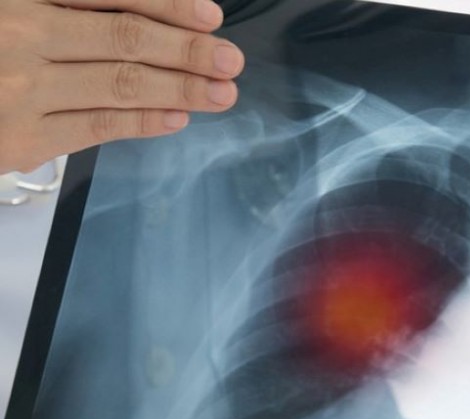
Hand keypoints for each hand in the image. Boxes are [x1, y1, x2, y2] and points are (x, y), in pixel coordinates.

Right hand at [0, 0, 244, 173]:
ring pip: (118, 83)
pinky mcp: (19, 137)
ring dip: (180, 88)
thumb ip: (68, 4)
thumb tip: (134, 12)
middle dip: (187, 50)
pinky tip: (178, 117)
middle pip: (123, 37)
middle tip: (231, 59)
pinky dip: (142, 121)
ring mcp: (18, 86)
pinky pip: (97, 127)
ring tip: (220, 92)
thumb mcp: (13, 10)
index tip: (209, 15)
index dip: (165, 5)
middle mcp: (18, 30)